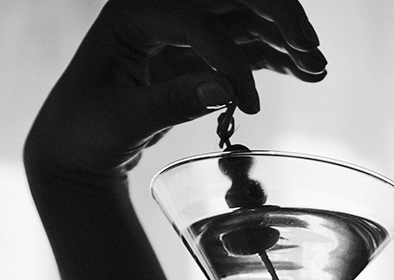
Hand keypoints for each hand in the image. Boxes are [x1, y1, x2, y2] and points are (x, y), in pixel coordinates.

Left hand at [24, 0, 326, 176]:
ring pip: (245, 17)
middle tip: (311, 50)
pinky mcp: (194, 52)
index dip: (229, 60)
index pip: (195, 20)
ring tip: (318, 69)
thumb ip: (170, 103)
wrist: (75, 150)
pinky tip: (304, 73)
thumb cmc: (84, 133)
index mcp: (132, 13)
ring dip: (285, 38)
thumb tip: (224, 89)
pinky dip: (275, 57)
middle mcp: (160, 8)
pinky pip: (243, 45)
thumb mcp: (121, 122)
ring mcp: (181, 28)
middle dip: (277, 16)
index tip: (248, 106)